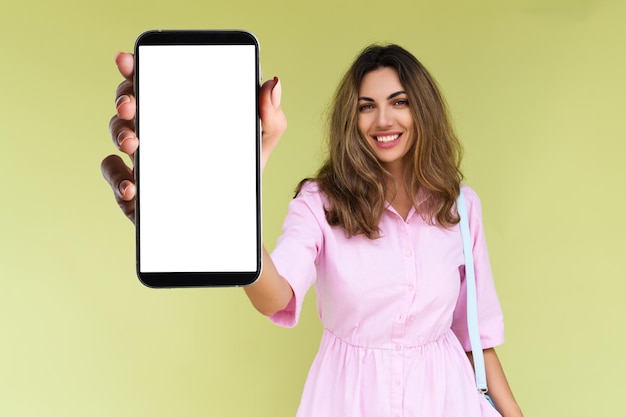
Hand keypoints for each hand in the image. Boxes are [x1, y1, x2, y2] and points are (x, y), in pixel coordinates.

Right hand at [101, 52, 286, 223]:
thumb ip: (269, 117)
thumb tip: (273, 84)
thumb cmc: (239, 175)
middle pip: (129, 104)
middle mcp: (156, 132)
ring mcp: (143, 160)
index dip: (136, 68)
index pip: (154, 82)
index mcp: (180, 114)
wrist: (234, 220)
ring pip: (119, 136)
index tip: (127, 59)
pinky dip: (118, 178)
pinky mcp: (137, 191)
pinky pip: (116, 179)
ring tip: (135, 143)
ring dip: (121, 134)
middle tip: (131, 104)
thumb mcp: (258, 145)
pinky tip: (133, 185)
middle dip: (124, 98)